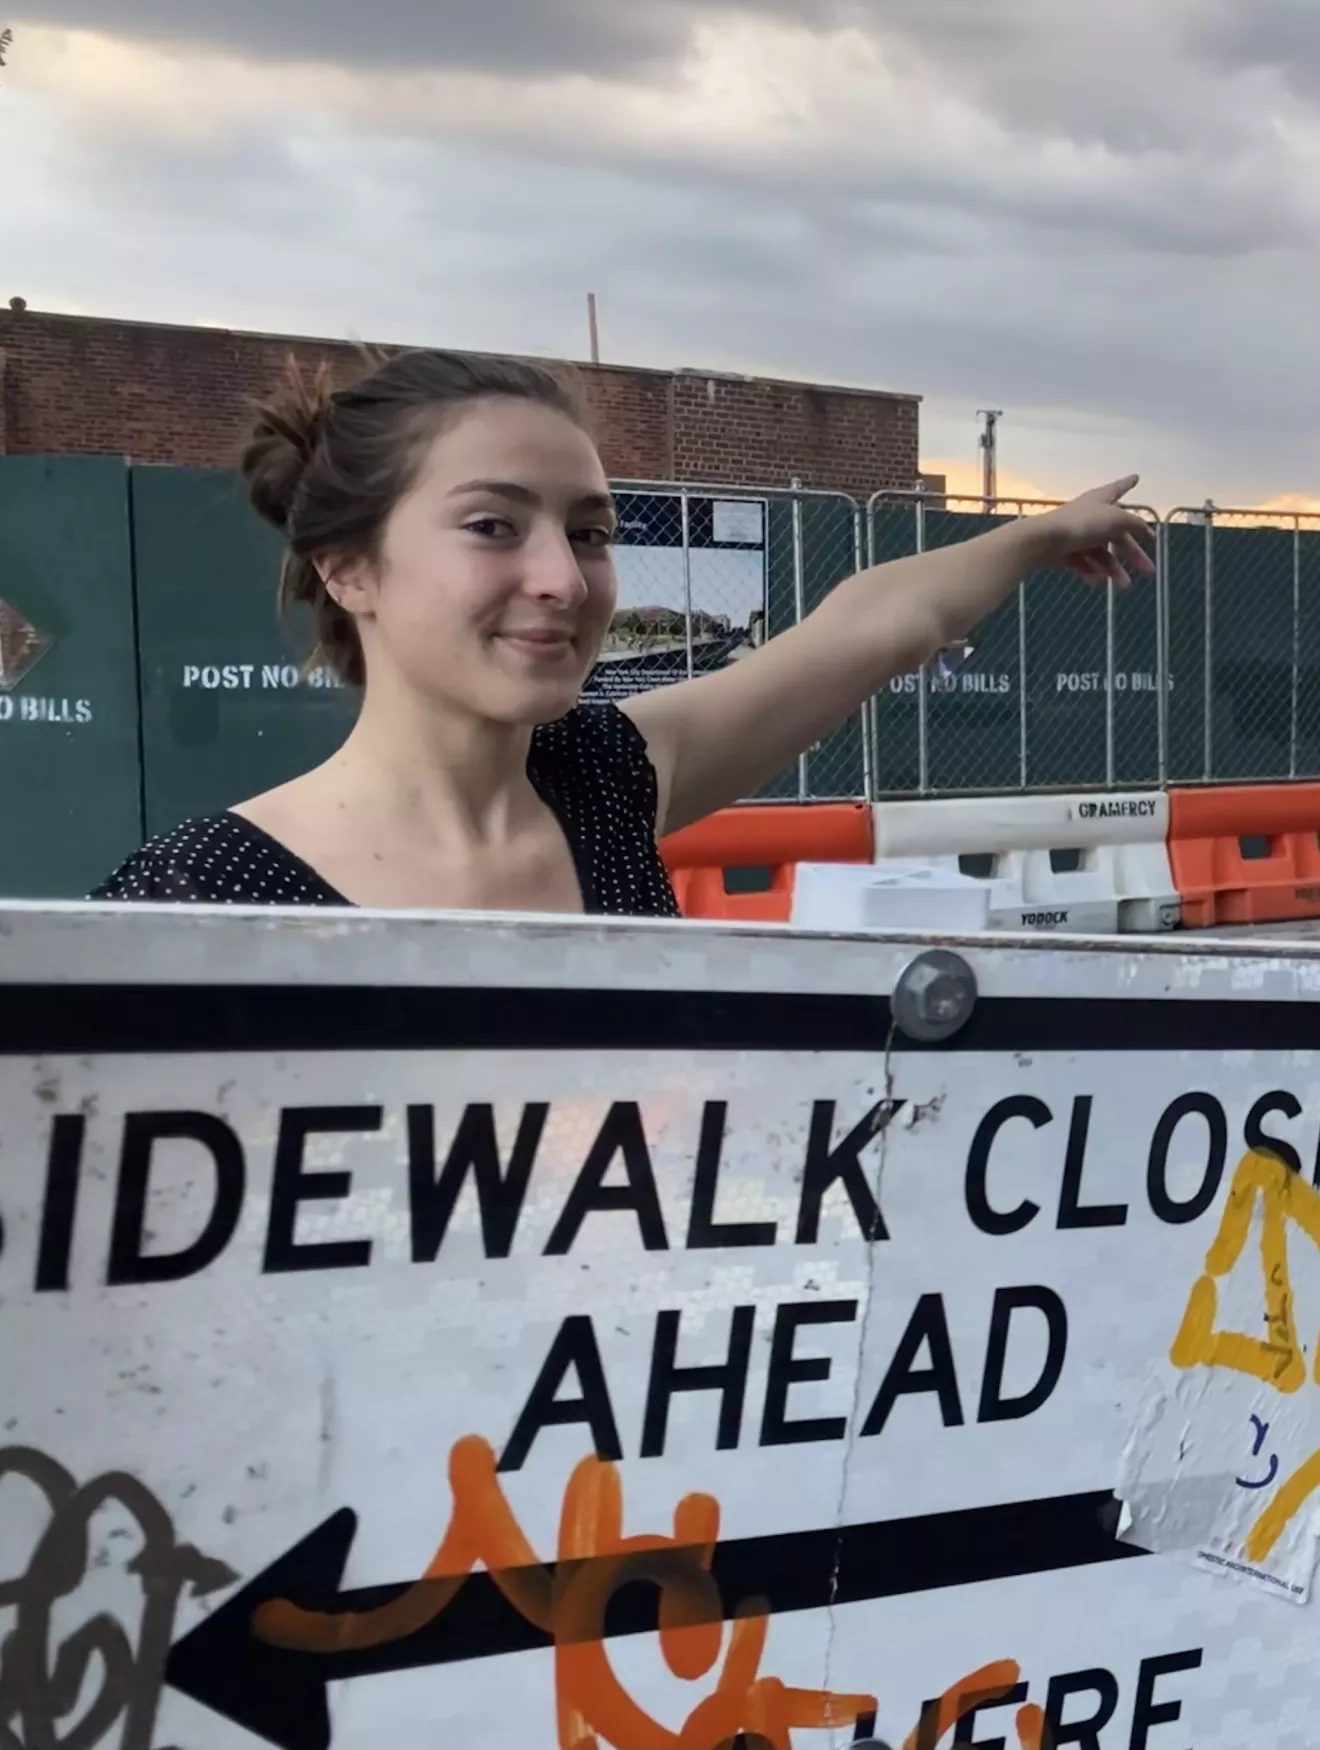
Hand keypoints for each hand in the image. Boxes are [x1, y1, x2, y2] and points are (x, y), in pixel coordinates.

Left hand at [1032, 475, 1155, 589]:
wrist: (1043, 540)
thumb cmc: (1082, 524)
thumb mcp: (1117, 520)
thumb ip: (1135, 524)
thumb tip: (1146, 531)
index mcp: (1102, 500)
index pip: (1118, 488)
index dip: (1128, 483)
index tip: (1136, 477)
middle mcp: (1090, 514)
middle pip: (1117, 534)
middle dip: (1134, 553)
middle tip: (1150, 571)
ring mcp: (1077, 533)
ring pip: (1101, 553)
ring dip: (1114, 570)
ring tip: (1124, 586)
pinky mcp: (1064, 551)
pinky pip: (1083, 562)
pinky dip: (1091, 572)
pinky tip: (1098, 582)